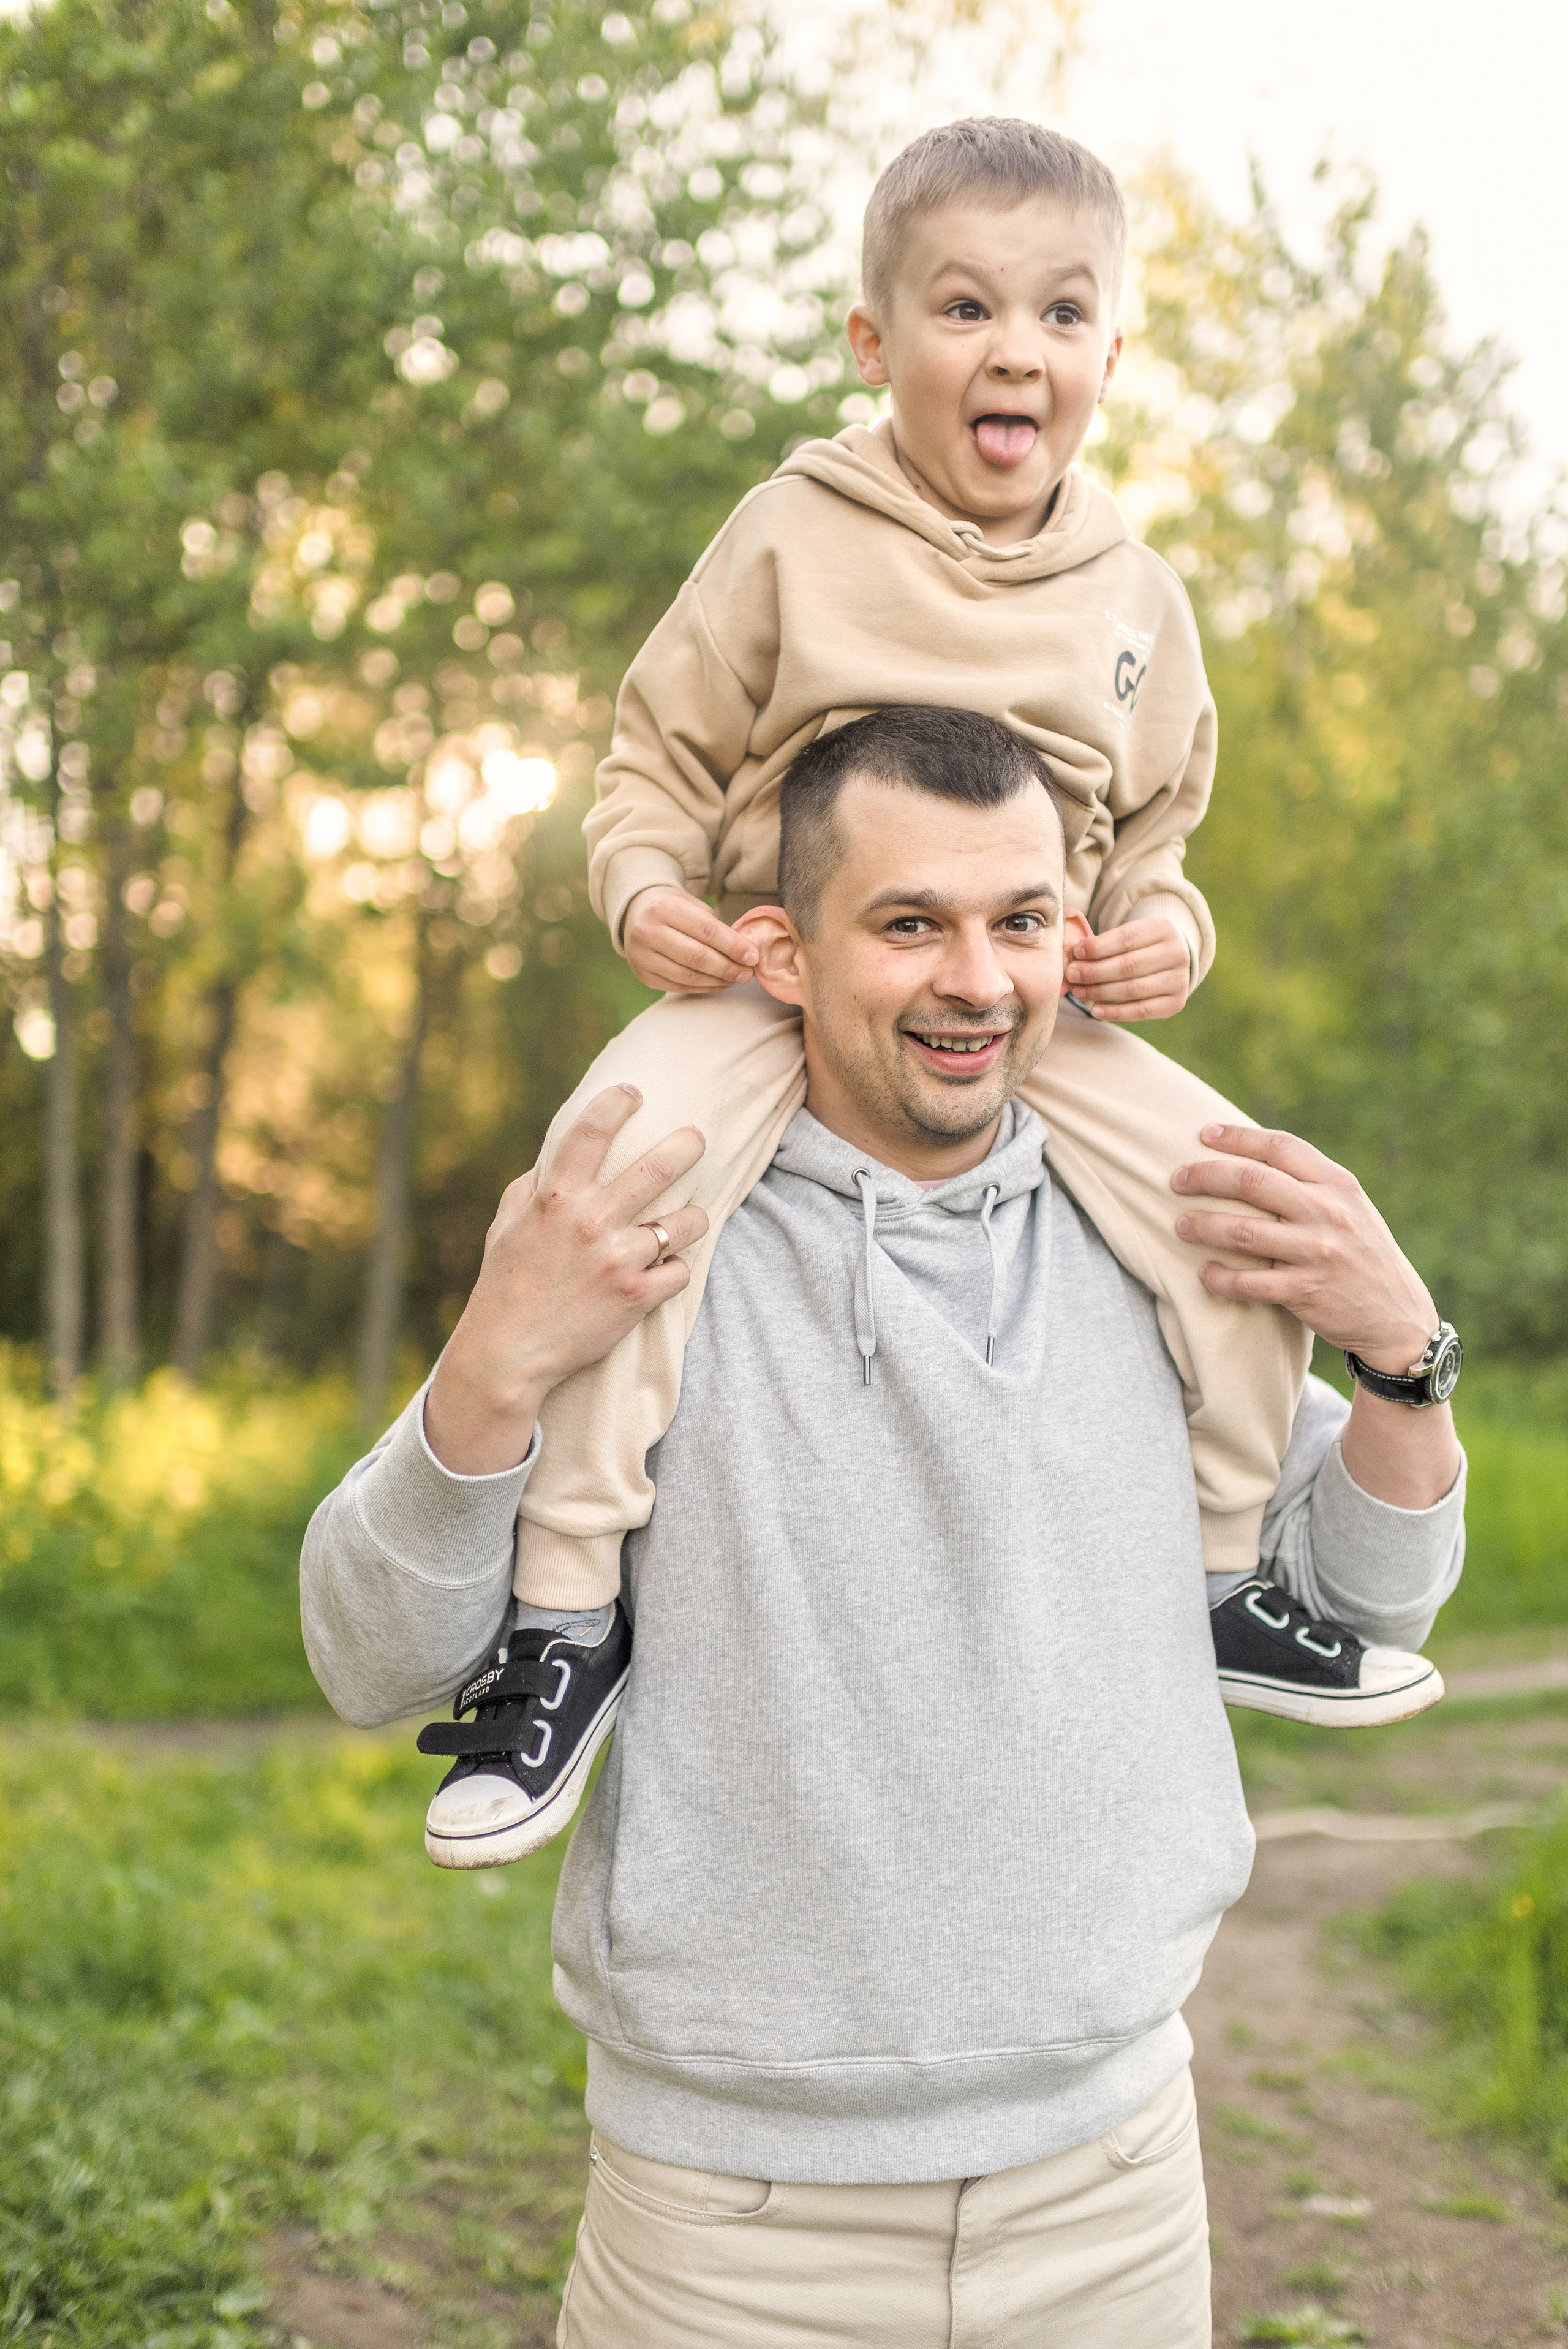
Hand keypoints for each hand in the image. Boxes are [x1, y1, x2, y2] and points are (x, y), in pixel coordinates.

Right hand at [424, 1086, 708, 1473]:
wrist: (507, 1353)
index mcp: (555, 1197)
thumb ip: (532, 1188)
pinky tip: (662, 1272)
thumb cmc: (505, 1284)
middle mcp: (589, 1220)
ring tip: (689, 1218)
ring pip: (686, 1221)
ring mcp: (617, 1258)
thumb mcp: (506, 1225)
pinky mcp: (636, 1297)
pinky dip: (675, 1270)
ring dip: (693, 1217)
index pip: (591, 1130)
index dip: (616, 1102)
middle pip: (658, 1167)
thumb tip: (554, 1160)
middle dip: (687, 1145)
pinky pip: (680, 1270)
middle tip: (696, 1140)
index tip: (633, 1092)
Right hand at [624, 885, 759, 992]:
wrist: (636, 913)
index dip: (733, 946)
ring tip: (737, 978)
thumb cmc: (673, 908)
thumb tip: (745, 954)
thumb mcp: (693, 905)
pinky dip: (704, 987)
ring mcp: (642, 957)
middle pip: (697, 957)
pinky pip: (679, 986)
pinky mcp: (643, 976)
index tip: (754, 956)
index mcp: (663, 907)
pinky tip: (719, 983)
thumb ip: (716, 927)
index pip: (706, 931)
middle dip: (729, 968)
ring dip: (719, 980)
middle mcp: (648, 932)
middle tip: (748, 973)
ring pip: (689, 976)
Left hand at [1066, 915, 1190, 1020]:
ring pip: (1132, 989)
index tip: (1075, 952)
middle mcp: (1177, 953)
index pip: (1125, 938)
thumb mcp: (1130, 932)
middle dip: (1094, 971)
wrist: (1172, 959)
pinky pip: (1141, 1011)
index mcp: (1163, 928)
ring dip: (1099, 992)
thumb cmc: (1140, 945)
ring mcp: (1179, 980)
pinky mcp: (1176, 1003)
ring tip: (1079, 991)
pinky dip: (1115, 1012)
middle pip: (1127, 965)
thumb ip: (1104, 940)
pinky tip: (1095, 1010)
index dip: (1097, 947)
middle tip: (1071, 975)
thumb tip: (1072, 952)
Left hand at [1173, 1124, 1461, 1512]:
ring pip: (1243, 1232)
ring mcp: (1318, 1253)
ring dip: (1203, 1226)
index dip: (1238, 1137)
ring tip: (1180, 1225)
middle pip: (1253, 1182)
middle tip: (1176, 1180)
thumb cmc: (1363, 1256)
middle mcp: (1329, 1213)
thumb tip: (1252, 1161)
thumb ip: (1312, 1185)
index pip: (1281, 1148)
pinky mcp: (1305, 1292)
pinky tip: (1205, 1274)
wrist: (1398, 1317)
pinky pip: (1249, 1283)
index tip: (1203, 1134)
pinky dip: (1220, 1279)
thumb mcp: (1352, 1209)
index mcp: (1339, 1185)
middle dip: (1206, 1176)